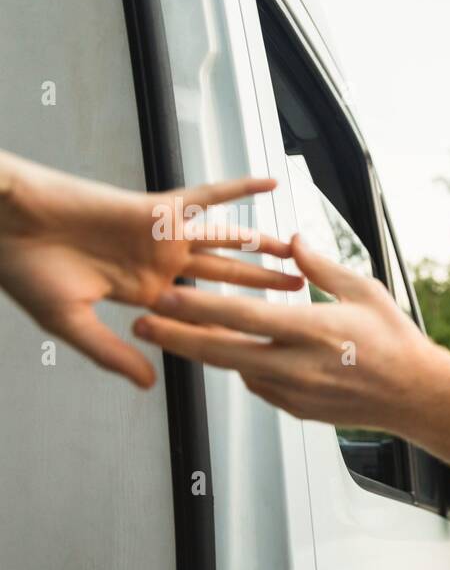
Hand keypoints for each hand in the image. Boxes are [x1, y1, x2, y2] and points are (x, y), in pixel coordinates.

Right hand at [0, 149, 301, 386]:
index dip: (228, 324)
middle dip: (260, 286)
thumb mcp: (72, 323)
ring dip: (261, 246)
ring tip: (298, 253)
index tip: (264, 338)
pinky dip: (238, 190)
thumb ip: (113, 352)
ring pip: (225, 241)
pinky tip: (270, 186)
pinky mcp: (158, 209)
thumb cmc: (25, 272)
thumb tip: (149, 383)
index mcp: (143, 293)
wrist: (4, 223)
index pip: (196, 312)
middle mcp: (159, 264)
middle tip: (300, 295)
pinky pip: (207, 196)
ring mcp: (161, 236)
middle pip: (224, 278)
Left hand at [132, 234, 433, 432]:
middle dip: (176, 338)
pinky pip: (258, 386)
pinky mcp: (297, 409)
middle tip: (142, 324)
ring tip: (178, 336)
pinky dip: (243, 369)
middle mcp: (297, 365)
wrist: (415, 394)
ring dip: (206, 353)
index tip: (165, 295)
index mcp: (311, 330)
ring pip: (235, 371)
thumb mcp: (364, 291)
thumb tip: (292, 241)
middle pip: (221, 352)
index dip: (197, 308)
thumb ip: (321, 267)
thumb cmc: (395, 341)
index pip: (240, 317)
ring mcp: (295, 392)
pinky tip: (235, 355)